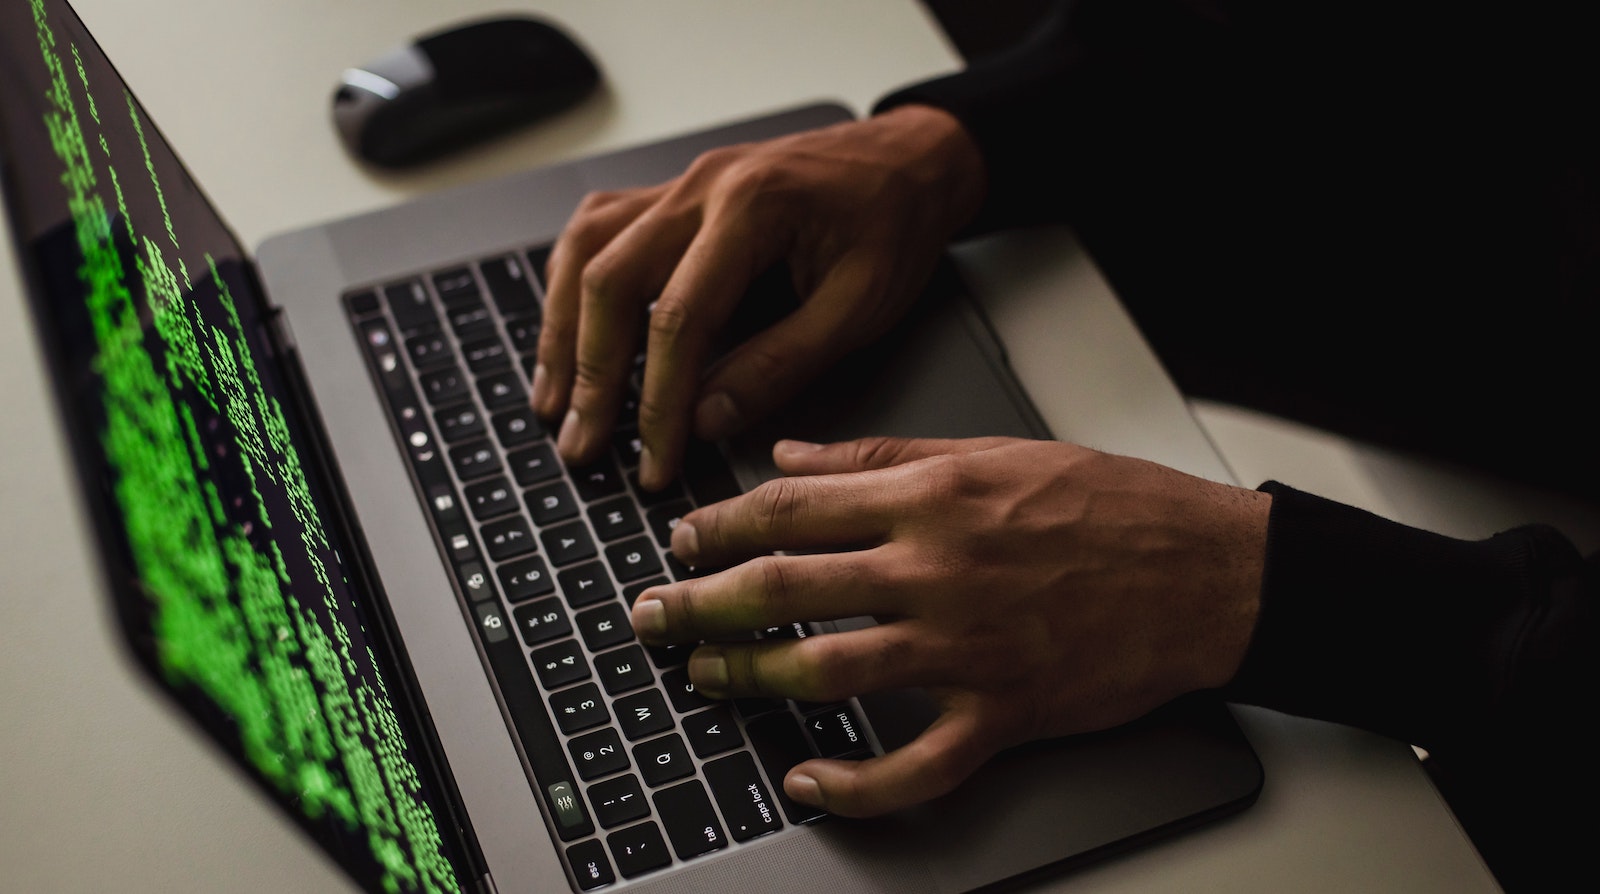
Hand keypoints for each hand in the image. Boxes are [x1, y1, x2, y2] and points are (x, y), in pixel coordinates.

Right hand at [530, 105, 985, 488]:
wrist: (910, 160)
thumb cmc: (894, 223)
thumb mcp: (859, 307)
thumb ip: (780, 365)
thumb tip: (706, 419)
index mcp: (753, 207)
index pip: (679, 318)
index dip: (659, 401)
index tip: (654, 459)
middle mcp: (702, 187)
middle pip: (610, 280)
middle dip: (591, 374)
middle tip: (582, 444)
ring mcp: (681, 184)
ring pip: (586, 250)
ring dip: (562, 329)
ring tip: (554, 401)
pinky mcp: (675, 194)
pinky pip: (599, 230)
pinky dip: (572, 284)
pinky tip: (566, 329)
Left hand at [630, 437, 1269, 816]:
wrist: (1208, 572)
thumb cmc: (1111, 505)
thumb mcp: (993, 450)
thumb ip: (881, 452)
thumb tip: (792, 455)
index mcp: (931, 495)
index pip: (791, 507)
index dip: (718, 526)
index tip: (679, 541)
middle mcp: (937, 568)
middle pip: (786, 588)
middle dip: (701, 604)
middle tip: (652, 617)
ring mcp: (968, 647)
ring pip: (828, 671)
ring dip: (750, 680)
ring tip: (703, 680)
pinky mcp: (1004, 712)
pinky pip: (915, 765)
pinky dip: (855, 784)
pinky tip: (808, 782)